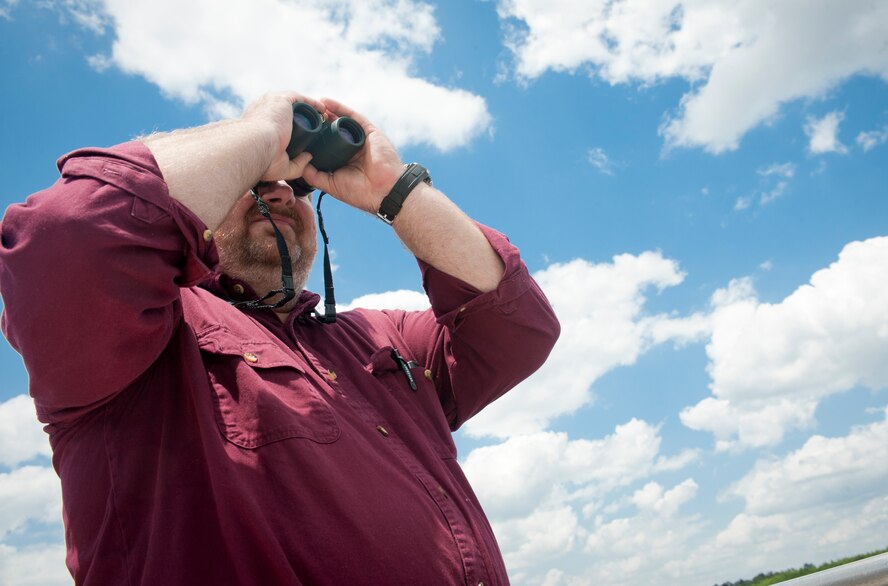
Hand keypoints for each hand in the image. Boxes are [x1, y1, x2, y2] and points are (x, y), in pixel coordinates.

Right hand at [240, 92, 325, 182]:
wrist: (255, 147)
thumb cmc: (262, 159)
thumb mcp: (281, 166)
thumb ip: (296, 164)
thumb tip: (309, 157)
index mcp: (256, 124)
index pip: (274, 121)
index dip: (289, 126)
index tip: (303, 135)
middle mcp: (262, 109)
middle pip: (285, 111)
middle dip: (301, 117)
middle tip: (316, 126)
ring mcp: (271, 102)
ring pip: (293, 103)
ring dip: (308, 109)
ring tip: (322, 118)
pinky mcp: (281, 99)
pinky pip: (300, 98)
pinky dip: (311, 102)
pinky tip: (322, 109)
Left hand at [301, 98, 404, 213]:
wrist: (383, 191)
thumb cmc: (360, 192)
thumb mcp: (331, 185)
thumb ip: (315, 176)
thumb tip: (298, 166)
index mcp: (343, 160)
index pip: (325, 144)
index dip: (313, 137)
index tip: (298, 131)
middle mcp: (351, 147)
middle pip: (332, 130)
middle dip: (318, 122)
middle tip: (303, 115)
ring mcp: (360, 138)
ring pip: (341, 120)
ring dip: (326, 112)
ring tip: (312, 106)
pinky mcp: (369, 131)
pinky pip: (352, 116)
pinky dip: (339, 108)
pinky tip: (326, 102)